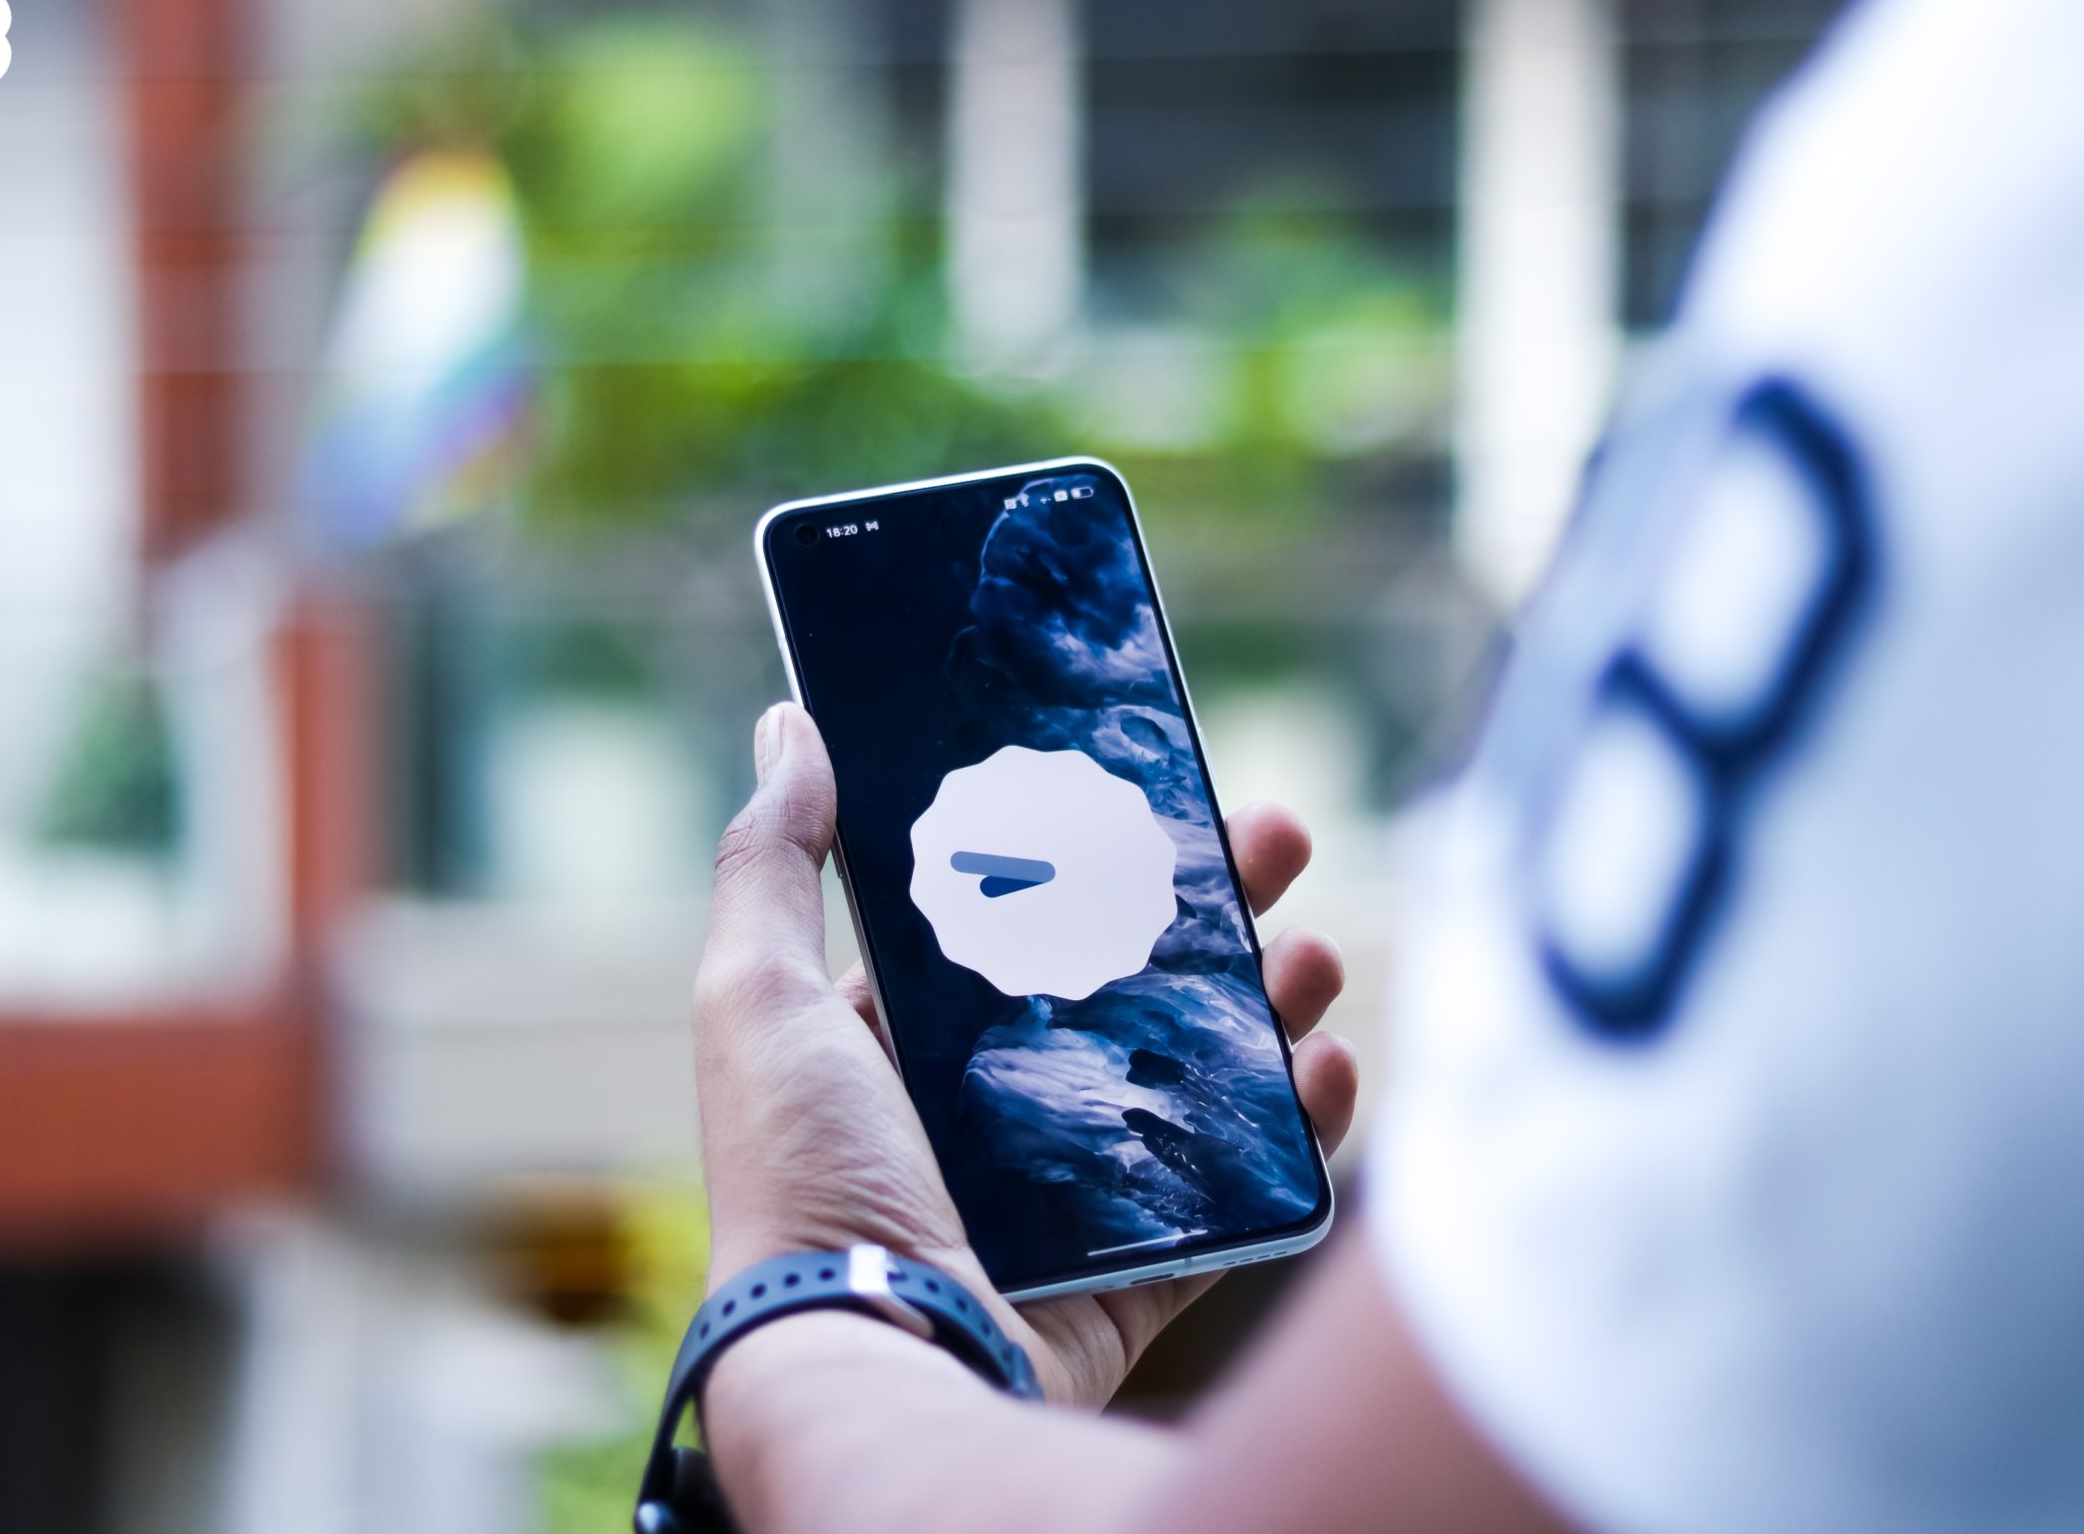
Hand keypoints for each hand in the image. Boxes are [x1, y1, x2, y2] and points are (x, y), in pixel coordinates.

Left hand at [692, 704, 1359, 1409]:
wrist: (868, 1354)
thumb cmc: (804, 1173)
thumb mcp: (757, 996)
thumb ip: (772, 862)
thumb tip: (791, 729)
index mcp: (918, 1037)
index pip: (1029, 917)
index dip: (1100, 849)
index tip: (1165, 785)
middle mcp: (1005, 1105)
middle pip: (1138, 978)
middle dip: (1218, 904)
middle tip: (1280, 841)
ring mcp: (1082, 1190)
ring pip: (1206, 1071)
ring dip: (1275, 1001)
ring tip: (1316, 957)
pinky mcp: (1143, 1265)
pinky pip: (1243, 1187)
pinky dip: (1300, 1127)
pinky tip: (1326, 1066)